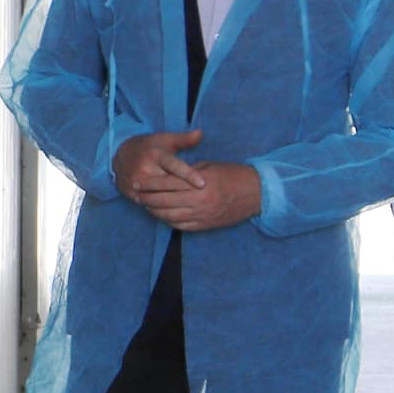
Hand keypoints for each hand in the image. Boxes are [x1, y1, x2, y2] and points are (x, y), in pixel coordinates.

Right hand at [113, 129, 204, 201]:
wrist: (121, 154)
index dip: (189, 174)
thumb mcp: (166, 139)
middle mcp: (144, 169)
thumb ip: (184, 139)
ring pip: (159, 196)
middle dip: (186, 191)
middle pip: (168, 184)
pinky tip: (179, 211)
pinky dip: (163, 208)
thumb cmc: (151, 146)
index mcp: (155, 155)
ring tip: (195, 208)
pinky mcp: (130, 192)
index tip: (203, 183)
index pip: (174, 165)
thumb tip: (201, 133)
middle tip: (206, 199)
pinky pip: (149, 204)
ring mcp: (135, 183)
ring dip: (176, 201)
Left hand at [133, 160, 261, 231]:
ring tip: (146, 205)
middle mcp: (200, 200)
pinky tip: (161, 215)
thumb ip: (189, 172)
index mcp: (201, 182)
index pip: (168, 183)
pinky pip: (181, 225)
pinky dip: (168, 221)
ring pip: (170, 215)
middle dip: (147, 197)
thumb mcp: (211, 167)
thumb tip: (170, 174)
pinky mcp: (206, 225)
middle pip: (164, 200)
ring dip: (155, 211)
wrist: (257, 194)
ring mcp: (203, 215)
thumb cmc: (234, 175)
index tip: (138, 182)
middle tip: (136, 194)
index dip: (150, 183)